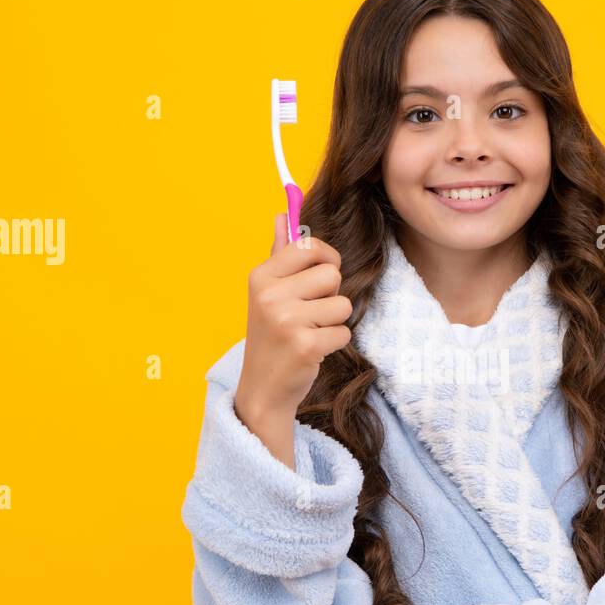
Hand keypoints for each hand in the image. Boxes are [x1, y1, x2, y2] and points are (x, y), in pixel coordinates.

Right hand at [233, 214, 352, 427]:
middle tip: (310, 313)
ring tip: (310, 332)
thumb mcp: (267, 292)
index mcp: (261, 276)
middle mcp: (270, 295)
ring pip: (342, 304)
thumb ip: (279, 253)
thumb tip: (282, 214)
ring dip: (333, 322)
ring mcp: (286, 321)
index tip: (319, 275)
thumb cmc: (271, 335)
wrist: (262, 389)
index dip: (326, 259)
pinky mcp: (305, 346)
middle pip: (332, 274)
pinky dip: (334, 343)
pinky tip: (312, 351)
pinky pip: (343, 332)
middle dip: (330, 295)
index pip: (310, 245)